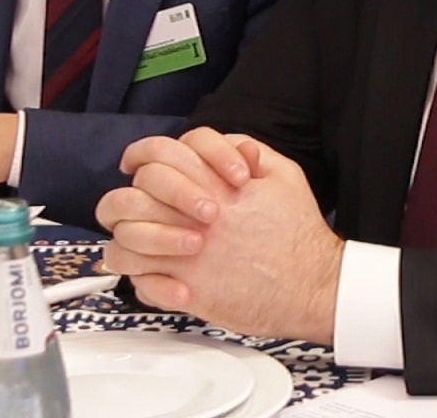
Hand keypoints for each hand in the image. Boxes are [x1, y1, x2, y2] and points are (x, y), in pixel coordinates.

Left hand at [98, 129, 342, 341]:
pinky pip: (139, 283)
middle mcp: (194, 218)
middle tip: (137, 206)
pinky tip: (158, 275)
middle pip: (130, 197)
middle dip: (128, 199)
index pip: (159, 155)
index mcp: (215, 186)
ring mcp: (187, 256)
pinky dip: (140, 279)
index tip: (135, 163)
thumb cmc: (299, 235)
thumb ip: (252, 150)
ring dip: (127, 239)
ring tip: (141, 243)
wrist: (312, 285)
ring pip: (124, 242)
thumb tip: (228, 146)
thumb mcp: (285, 175)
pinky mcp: (189, 291)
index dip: (141, 154)